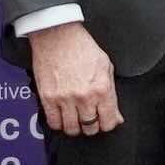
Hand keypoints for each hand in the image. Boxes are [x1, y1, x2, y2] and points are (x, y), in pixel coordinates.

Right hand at [28, 22, 120, 136]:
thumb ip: (112, 94)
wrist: (57, 35)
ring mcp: (65, 99)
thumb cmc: (81, 47)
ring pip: (72, 129)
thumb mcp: (105, 67)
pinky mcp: (48, 98)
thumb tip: (116, 116)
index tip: (104, 120)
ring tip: (75, 117)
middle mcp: (84, 96)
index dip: (107, 123)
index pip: (108, 123)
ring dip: (75, 126)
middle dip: (91, 125)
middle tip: (89, 116)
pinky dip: (59, 123)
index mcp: (102, 89)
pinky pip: (54, 123)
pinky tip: (62, 115)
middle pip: (90, 128)